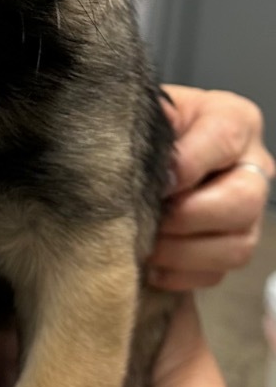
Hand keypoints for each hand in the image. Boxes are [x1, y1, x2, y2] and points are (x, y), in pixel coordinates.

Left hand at [148, 86, 274, 290]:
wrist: (149, 157)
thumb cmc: (152, 128)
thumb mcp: (151, 111)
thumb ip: (150, 118)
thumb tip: (134, 137)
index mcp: (235, 121)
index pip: (223, 139)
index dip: (188, 164)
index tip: (156, 182)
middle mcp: (253, 168)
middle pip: (243, 200)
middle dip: (188, 215)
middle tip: (149, 216)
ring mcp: (249, 214)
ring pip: (237, 247)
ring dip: (182, 252)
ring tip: (145, 242)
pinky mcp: (232, 248)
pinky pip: (217, 274)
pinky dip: (179, 274)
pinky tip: (150, 263)